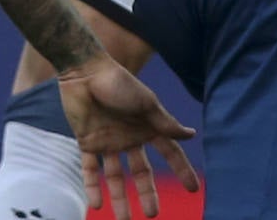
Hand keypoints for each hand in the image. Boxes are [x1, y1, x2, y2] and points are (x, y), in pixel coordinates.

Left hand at [58, 54, 198, 219]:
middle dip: (148, 192)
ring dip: (120, 198)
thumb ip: (165, 123)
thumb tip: (192, 135)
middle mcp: (129, 136)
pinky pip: (90, 170)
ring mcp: (108, 141)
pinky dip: (93, 187)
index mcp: (146, 125)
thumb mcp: (146, 103)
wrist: (84, 71)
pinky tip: (97, 204)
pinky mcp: (87, 142)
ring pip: (116, 176)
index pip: (169, 151)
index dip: (181, 168)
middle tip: (153, 215)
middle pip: (142, 171)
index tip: (193, 189)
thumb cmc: (118, 83)